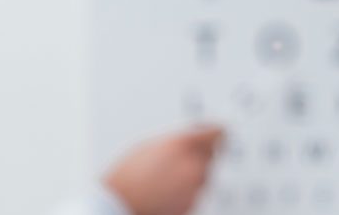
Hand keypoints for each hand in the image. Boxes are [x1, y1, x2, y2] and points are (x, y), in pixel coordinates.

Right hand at [103, 125, 223, 214]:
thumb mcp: (148, 145)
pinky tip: (167, 189)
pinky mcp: (192, 204)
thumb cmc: (128, 176)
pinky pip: (195, 193)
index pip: (216, 133)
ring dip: (192, 174)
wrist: (120, 205)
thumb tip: (188, 139)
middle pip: (211, 155)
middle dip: (199, 155)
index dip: (216, 132)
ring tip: (167, 177)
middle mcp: (194, 166)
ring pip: (203, 175)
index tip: (219, 132)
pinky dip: (186, 190)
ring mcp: (195, 188)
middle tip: (181, 157)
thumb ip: (174, 140)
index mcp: (183, 145)